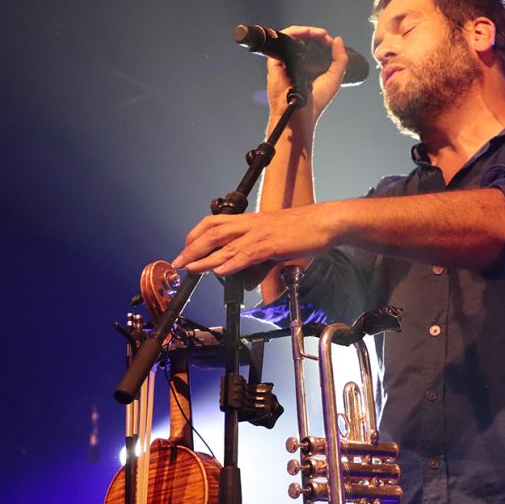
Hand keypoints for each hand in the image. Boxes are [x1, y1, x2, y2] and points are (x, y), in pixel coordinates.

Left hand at [172, 202, 339, 277]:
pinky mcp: (272, 243)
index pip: (215, 222)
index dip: (197, 235)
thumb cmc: (304, 231)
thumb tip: (244, 282)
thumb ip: (257, 266)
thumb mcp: (275, 249)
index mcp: (251, 221)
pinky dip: (230, 262)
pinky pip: (247, 253)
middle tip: (179, 262)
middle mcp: (251, 224)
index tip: (186, 249)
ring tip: (191, 268)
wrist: (326, 222)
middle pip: (213, 231)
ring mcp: (260, 232)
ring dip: (205, 257)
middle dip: (193, 248)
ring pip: (226, 244)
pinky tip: (219, 270)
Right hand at [267, 26, 348, 136]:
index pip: (312, 46)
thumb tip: (338, 39)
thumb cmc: (315, 102)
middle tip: (324, 35)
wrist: (301, 114)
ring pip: (292, 37)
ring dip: (306, 31)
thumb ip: (340, 60)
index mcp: (307, 66)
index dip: (321, 40)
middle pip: (302, 39)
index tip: (331, 41)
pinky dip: (294, 33)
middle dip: (314, 33)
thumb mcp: (334, 78)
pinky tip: (305, 33)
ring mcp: (284, 61)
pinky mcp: (276, 61)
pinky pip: (283, 41)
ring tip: (319, 34)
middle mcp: (295, 62)